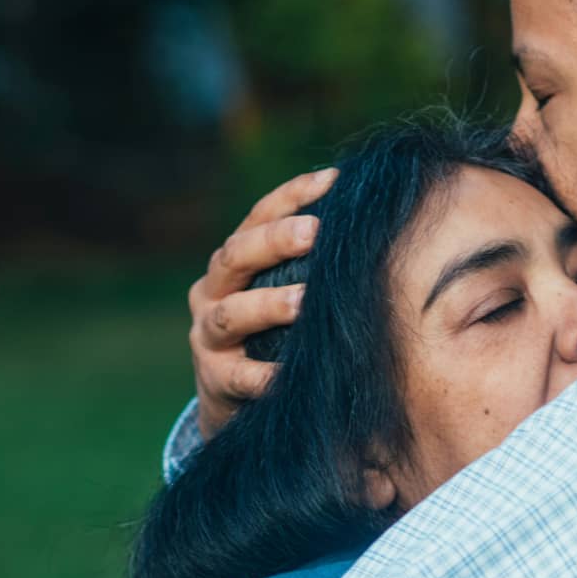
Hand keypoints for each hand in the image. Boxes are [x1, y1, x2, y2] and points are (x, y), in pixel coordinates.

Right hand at [187, 167, 337, 438]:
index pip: (257, 217)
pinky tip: (289, 373)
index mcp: (231, 262)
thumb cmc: (269, 332)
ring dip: (269, 304)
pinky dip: (264, 375)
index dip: (292, 196)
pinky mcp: (215, 379)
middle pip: (236, 256)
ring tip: (304, 301)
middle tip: (315, 232)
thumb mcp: (279, 290)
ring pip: (232, 313)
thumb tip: (368, 215)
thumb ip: (307, 261)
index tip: (333, 180)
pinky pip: (239, 376)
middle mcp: (212, 291)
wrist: (228, 397)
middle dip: (275, 242)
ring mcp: (208, 336)